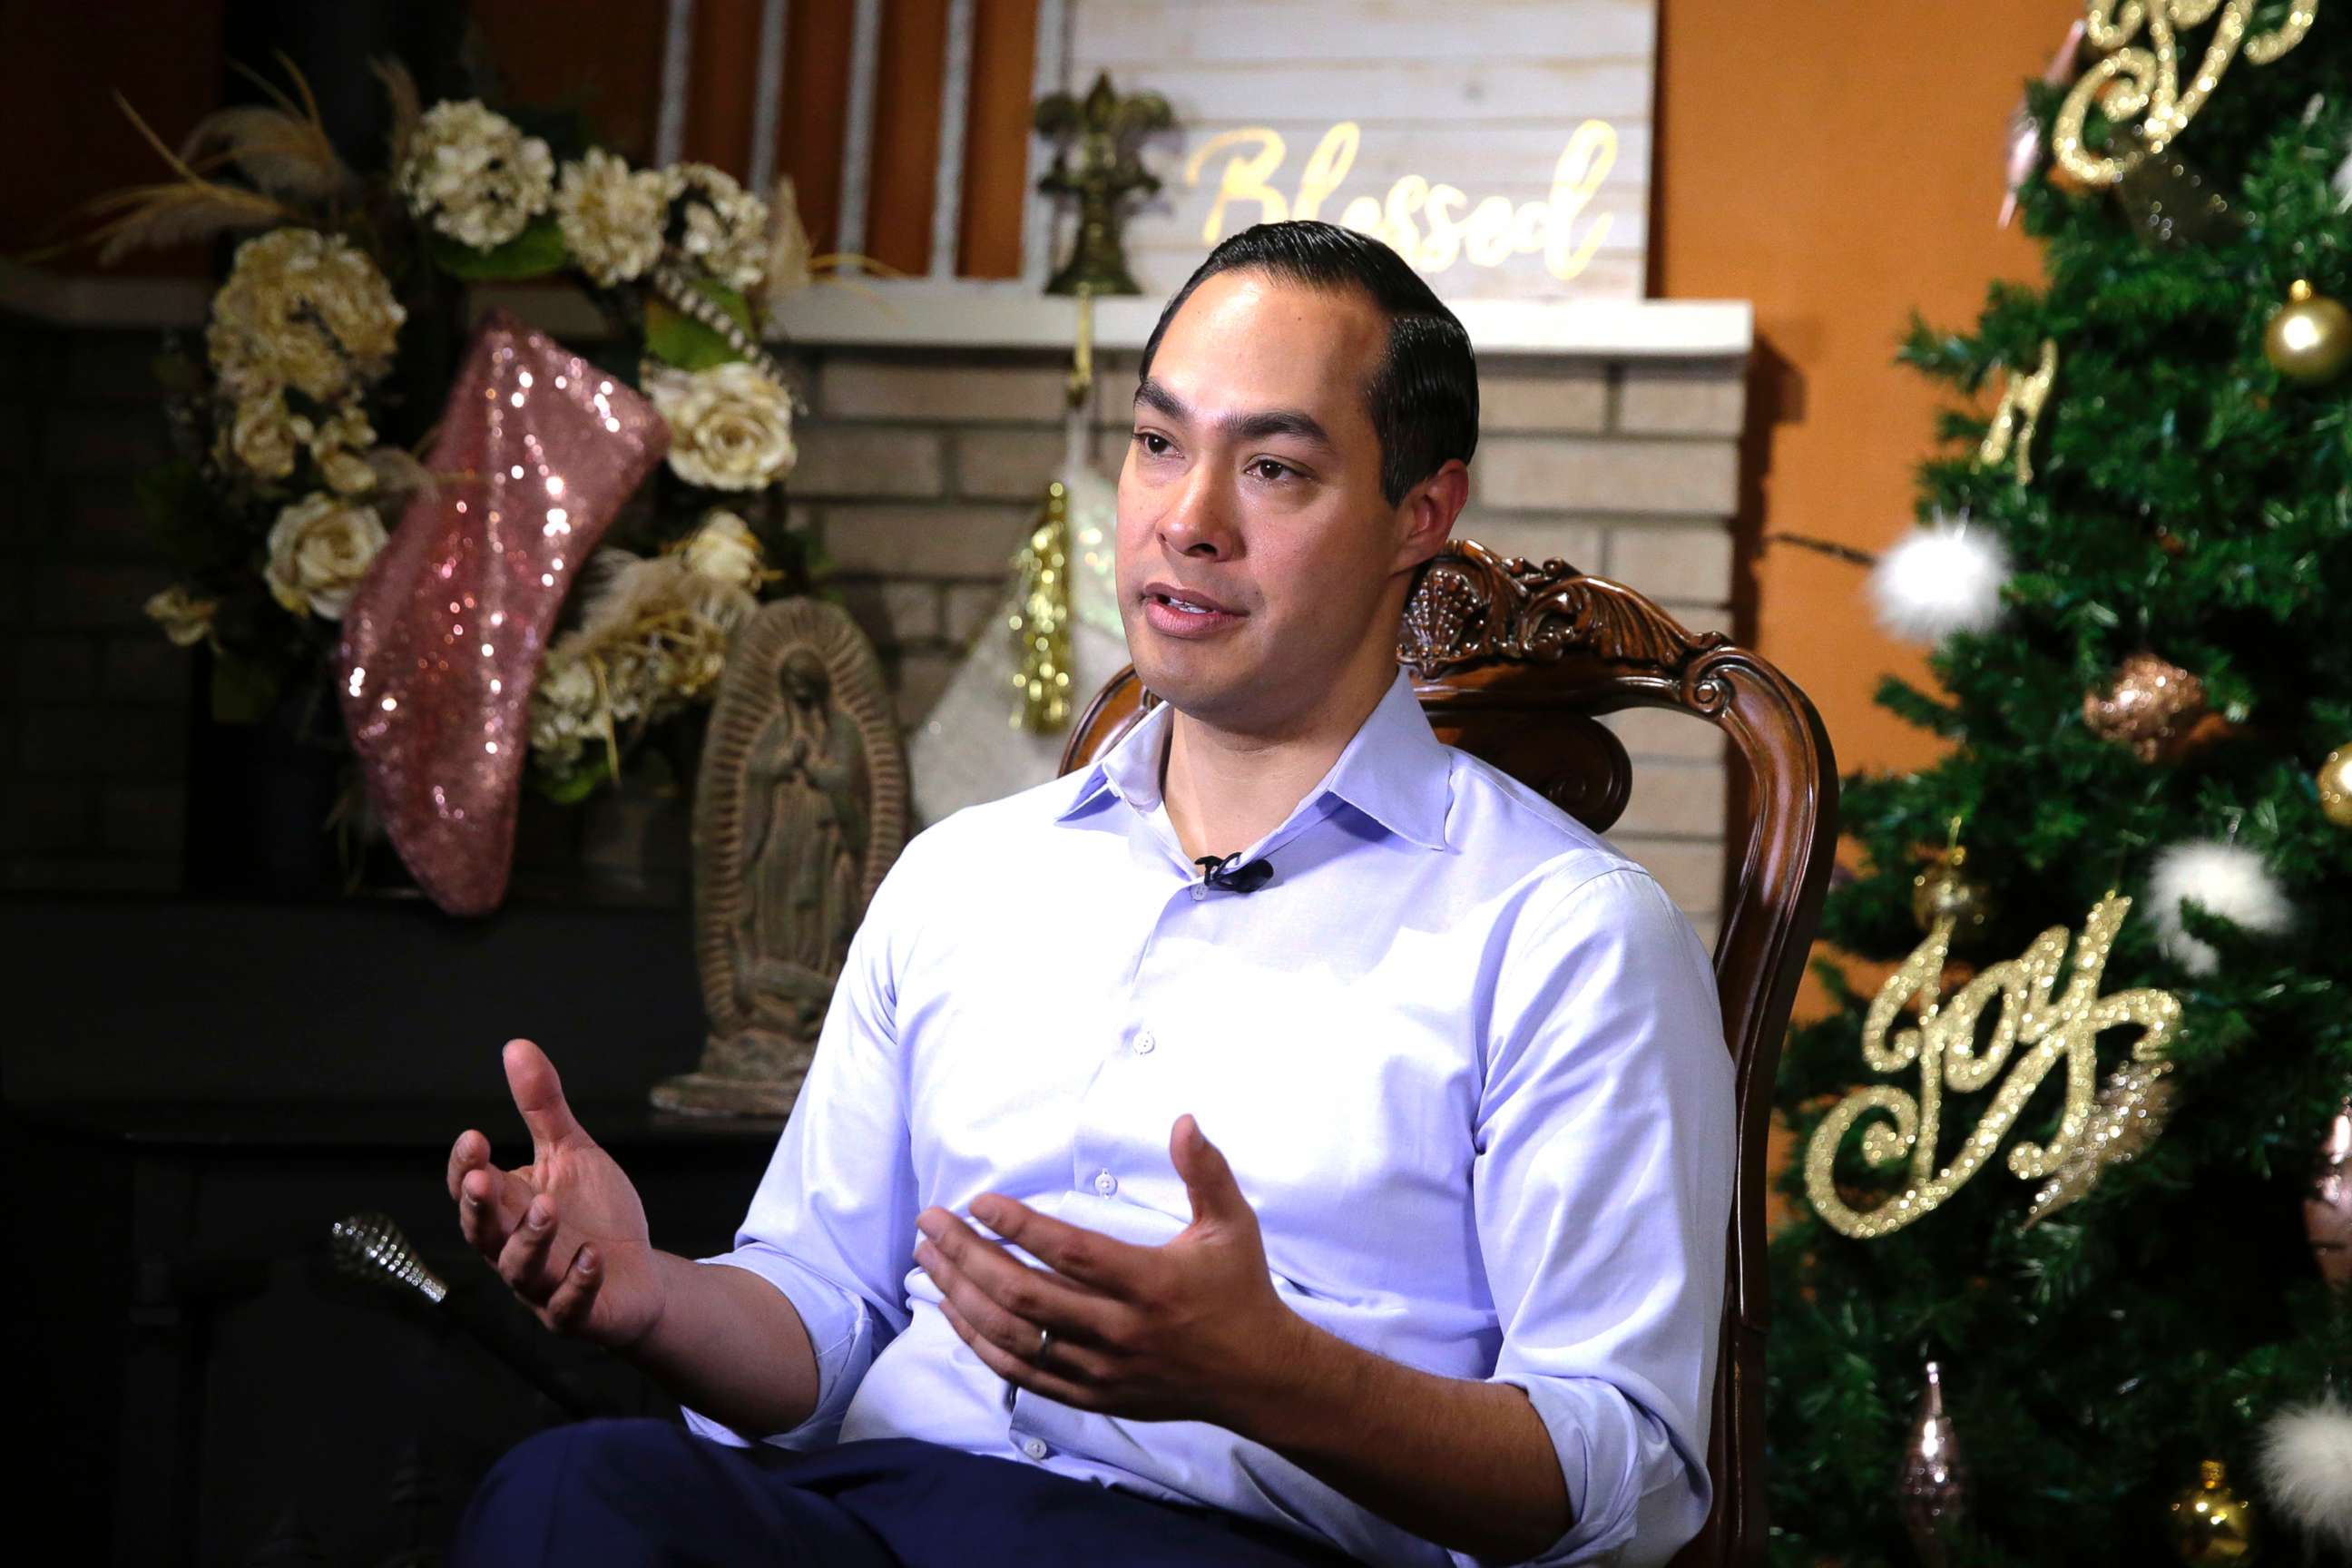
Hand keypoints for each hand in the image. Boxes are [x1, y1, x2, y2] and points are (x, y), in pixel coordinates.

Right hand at [446, 1039, 666, 1349]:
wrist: (637, 1274)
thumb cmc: (592, 1212)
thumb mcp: (570, 1151)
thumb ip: (541, 1108)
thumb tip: (516, 1046)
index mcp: (506, 1209)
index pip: (471, 1191)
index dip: (466, 1168)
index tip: (474, 1136)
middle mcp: (512, 1249)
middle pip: (483, 1232)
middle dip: (480, 1207)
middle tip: (483, 1176)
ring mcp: (542, 1286)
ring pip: (519, 1270)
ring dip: (529, 1240)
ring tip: (546, 1207)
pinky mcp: (576, 1313)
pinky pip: (569, 1305)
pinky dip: (578, 1283)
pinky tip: (592, 1256)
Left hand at [913, 1113, 1308, 1430]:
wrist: (1256, 1377)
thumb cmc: (1240, 1291)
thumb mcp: (1232, 1225)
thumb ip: (1205, 1171)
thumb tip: (1183, 1120)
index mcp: (1151, 1283)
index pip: (1072, 1253)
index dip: (1020, 1227)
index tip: (980, 1201)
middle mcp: (1121, 1331)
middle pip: (1026, 1295)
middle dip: (969, 1255)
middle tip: (933, 1222)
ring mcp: (1101, 1369)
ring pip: (1014, 1337)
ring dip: (963, 1296)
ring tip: (929, 1259)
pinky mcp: (1092, 1395)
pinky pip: (1021, 1373)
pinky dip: (981, 1343)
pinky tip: (954, 1312)